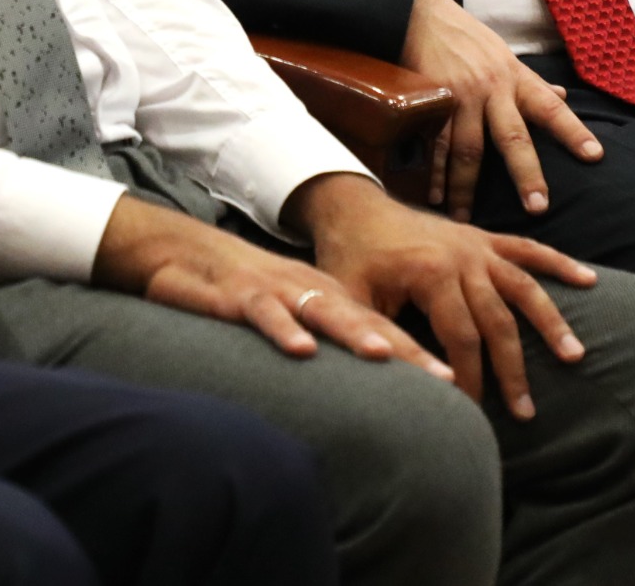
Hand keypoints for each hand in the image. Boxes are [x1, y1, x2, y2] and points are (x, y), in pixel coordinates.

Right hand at [92, 192, 441, 377]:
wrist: (178, 251)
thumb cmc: (239, 289)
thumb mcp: (286, 315)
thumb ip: (321, 341)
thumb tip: (363, 383)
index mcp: (325, 296)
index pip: (380, 328)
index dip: (417, 355)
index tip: (455, 385)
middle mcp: (308, 291)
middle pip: (366, 321)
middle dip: (406, 350)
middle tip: (444, 377)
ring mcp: (275, 290)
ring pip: (322, 312)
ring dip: (355, 333)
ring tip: (386, 356)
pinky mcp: (237, 295)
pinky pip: (263, 313)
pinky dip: (283, 330)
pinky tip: (302, 349)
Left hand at [295, 174, 596, 417]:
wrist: (350, 206)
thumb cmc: (347, 258)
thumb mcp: (351, 300)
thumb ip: (380, 338)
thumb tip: (414, 386)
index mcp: (430, 273)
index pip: (462, 338)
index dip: (469, 377)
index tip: (471, 411)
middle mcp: (461, 257)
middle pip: (497, 321)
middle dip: (512, 370)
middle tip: (527, 412)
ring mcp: (476, 245)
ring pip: (524, 287)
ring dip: (550, 322)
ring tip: (576, 357)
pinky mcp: (482, 237)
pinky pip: (527, 249)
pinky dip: (558, 263)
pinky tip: (588, 280)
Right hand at [400, 0, 601, 218]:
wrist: (420, 13)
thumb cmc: (467, 37)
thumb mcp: (506, 54)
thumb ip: (532, 82)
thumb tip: (562, 95)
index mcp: (515, 78)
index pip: (552, 107)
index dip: (574, 131)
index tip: (595, 156)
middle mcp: (492, 89)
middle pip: (513, 138)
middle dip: (527, 174)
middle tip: (538, 207)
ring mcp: (460, 96)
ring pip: (468, 149)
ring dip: (466, 188)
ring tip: (466, 218)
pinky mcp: (430, 101)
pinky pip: (433, 143)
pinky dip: (433, 172)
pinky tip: (434, 196)